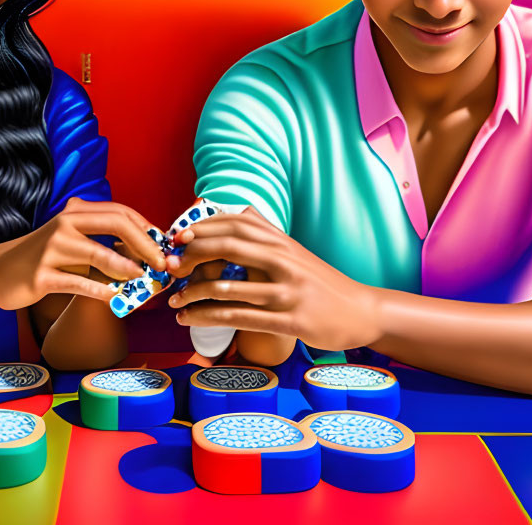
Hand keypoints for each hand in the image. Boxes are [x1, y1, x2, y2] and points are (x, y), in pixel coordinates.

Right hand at [0, 198, 166, 312]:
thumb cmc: (42, 257)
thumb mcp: (69, 241)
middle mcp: (64, 224)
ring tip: (146, 280)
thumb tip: (145, 256)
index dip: (148, 229)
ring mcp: (52, 249)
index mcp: (75, 212)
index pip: (121, 213)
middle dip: (146, 244)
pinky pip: (79, 283)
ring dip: (128, 269)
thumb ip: (101, 243)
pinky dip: (101, 290)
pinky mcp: (42, 276)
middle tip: (163, 264)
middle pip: (117, 224)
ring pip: (100, 255)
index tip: (166, 247)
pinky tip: (117, 298)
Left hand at [165, 213, 382, 349]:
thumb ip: (268, 233)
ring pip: (227, 287)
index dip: (203, 227)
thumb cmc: (321, 283)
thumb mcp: (296, 252)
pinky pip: (238, 318)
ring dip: (192, 294)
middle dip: (191, 256)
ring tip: (174, 301)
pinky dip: (206, 318)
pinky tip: (189, 320)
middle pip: (227, 247)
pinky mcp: (288, 321)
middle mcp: (283, 261)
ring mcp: (286, 291)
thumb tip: (240, 209)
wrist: (362, 312)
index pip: (236, 223)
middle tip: (169, 267)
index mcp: (282, 241)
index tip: (178, 237)